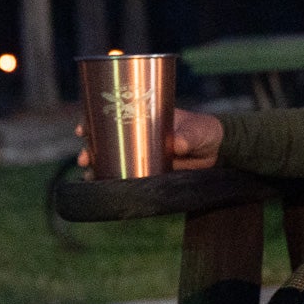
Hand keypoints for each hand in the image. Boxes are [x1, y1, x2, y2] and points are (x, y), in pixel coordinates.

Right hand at [76, 107, 224, 170]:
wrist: (220, 152)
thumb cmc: (205, 131)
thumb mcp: (198, 129)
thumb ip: (188, 135)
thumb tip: (177, 144)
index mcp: (143, 117)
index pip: (111, 115)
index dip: (92, 121)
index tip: (83, 129)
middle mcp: (138, 136)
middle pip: (104, 141)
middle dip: (89, 149)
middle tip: (84, 158)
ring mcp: (142, 155)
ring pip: (112, 161)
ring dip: (97, 168)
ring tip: (89, 175)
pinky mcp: (150, 172)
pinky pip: (129, 178)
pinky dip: (114, 183)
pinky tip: (103, 188)